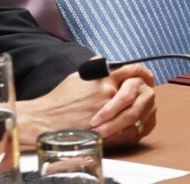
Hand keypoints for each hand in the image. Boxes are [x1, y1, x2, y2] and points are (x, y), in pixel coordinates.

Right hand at [16, 63, 156, 148]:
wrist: (44, 119)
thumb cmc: (59, 99)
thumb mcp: (78, 76)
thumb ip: (95, 69)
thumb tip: (102, 61)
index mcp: (104, 77)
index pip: (133, 69)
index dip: (143, 73)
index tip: (145, 77)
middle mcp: (109, 92)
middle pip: (137, 92)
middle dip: (141, 97)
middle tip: (141, 100)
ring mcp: (108, 111)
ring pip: (133, 111)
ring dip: (135, 113)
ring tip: (130, 115)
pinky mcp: (104, 128)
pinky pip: (124, 128)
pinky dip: (126, 129)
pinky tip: (124, 128)